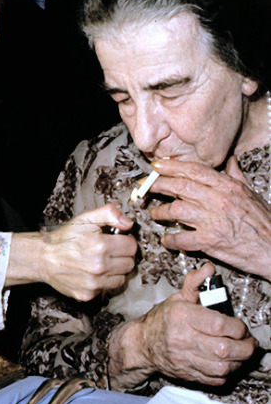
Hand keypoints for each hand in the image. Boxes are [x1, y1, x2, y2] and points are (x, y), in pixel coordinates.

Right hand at [39, 203, 136, 300]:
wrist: (44, 258)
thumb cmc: (65, 238)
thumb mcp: (85, 218)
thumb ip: (109, 214)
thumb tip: (128, 223)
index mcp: (100, 246)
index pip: (132, 247)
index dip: (126, 241)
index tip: (118, 241)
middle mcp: (98, 267)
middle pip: (130, 264)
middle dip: (123, 256)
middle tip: (110, 251)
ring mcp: (93, 283)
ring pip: (122, 278)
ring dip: (116, 270)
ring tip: (102, 262)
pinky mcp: (88, 294)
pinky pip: (108, 289)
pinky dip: (104, 281)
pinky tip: (93, 273)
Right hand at [109, 263, 257, 389]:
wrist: (142, 344)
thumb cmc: (162, 319)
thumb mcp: (177, 298)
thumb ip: (195, 283)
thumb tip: (209, 268)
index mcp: (182, 316)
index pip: (219, 325)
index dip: (238, 327)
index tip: (240, 326)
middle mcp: (183, 339)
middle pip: (224, 349)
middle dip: (245, 347)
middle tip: (249, 342)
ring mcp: (185, 359)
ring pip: (222, 367)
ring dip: (239, 361)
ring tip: (242, 352)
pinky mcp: (188, 374)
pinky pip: (215, 379)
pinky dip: (228, 372)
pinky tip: (229, 363)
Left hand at [148, 157, 270, 279]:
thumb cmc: (264, 222)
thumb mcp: (252, 193)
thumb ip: (236, 176)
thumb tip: (229, 161)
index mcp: (228, 186)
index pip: (194, 171)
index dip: (172, 166)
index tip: (156, 165)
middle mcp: (218, 200)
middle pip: (180, 187)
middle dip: (157, 185)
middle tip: (144, 186)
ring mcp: (213, 221)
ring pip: (176, 211)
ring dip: (160, 212)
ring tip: (154, 213)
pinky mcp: (210, 242)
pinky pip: (182, 239)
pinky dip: (170, 240)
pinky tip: (166, 240)